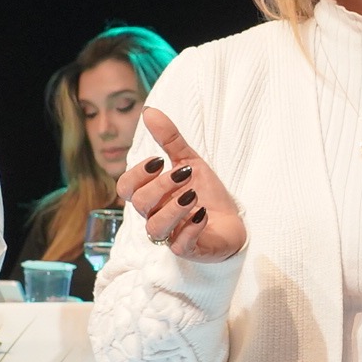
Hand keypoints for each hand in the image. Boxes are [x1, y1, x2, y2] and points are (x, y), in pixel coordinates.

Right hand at [114, 110, 247, 262]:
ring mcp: (171, 235)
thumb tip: (148, 110)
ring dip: (173, 209)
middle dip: (160, 186)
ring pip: (155, 227)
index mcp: (152, 196)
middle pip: (140, 204)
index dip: (137, 174)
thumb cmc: (206, 194)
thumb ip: (169, 140)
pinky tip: (203, 215)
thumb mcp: (190, 162)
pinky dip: (191, 229)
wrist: (234, 222)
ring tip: (193, 195)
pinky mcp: (189, 250)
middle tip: (184, 174)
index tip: (159, 161)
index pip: (126, 188)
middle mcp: (156, 215)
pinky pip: (180, 245)